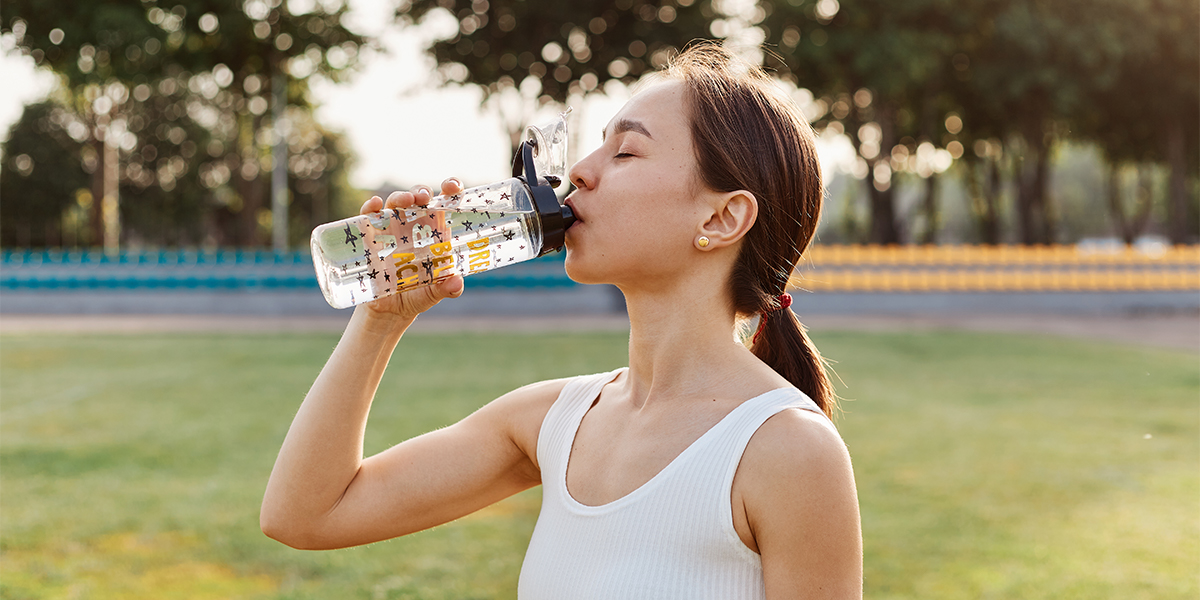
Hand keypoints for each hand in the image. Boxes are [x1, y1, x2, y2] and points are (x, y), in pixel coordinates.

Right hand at [358, 178, 465, 321]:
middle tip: (424, 198)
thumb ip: (448, 288)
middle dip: (421, 191)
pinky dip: (370, 207)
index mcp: (434, 232)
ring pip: (395, 203)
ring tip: (406, 200)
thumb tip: (456, 283)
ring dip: (400, 196)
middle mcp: (413, 225)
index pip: (444, 203)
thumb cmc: (417, 295)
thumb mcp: (434, 293)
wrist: (389, 309)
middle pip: (418, 197)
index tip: (453, 186)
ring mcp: (391, 228)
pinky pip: (369, 216)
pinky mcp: (371, 237)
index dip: (450, 190)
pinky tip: (374, 205)